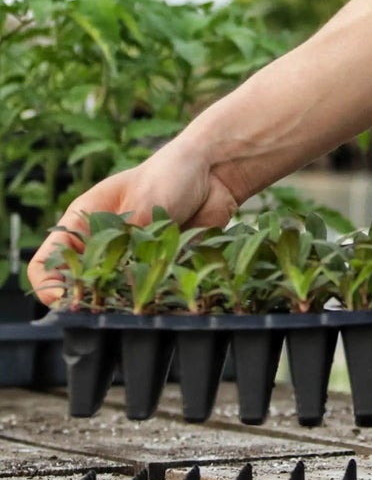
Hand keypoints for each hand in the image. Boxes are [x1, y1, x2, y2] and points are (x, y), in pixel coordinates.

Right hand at [26, 139, 241, 306]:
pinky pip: (152, 290)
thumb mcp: (142, 203)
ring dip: (125, 300)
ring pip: (116, 292)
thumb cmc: (170, 174)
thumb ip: (128, 238)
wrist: (215, 171)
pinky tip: (168, 295)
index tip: (64, 301)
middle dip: (89, 299)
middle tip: (105, 308)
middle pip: (80, 284)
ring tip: (138, 302)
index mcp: (83, 223)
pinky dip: (157, 296)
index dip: (48, 284)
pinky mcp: (159, 266)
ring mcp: (131, 258)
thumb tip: (121, 276)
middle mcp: (102, 244)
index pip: (47, 261)